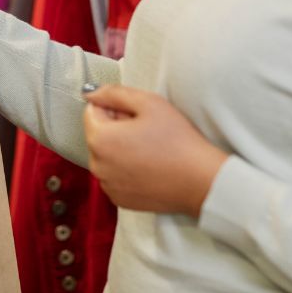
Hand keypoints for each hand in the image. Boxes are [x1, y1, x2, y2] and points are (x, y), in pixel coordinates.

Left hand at [82, 84, 228, 216]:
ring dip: (119, 149)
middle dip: (116, 128)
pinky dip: (125, 169)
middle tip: (146, 131)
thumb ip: (113, 93)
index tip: (136, 115)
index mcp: (99, 139)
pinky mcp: (119, 199)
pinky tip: (148, 167)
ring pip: (105, 155)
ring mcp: (107, 185)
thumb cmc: (177, 140)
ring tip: (149, 150)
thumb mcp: (148, 102)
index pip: (92, 111)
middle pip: (97, 134)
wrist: (201, 181)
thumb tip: (90, 93)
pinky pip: (114, 175)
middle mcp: (97, 165)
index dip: (114, 107)